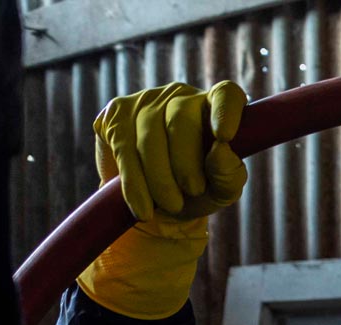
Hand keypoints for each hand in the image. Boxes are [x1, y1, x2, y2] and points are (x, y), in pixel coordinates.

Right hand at [76, 81, 248, 319]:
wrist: (151, 214)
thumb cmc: (195, 198)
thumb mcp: (219, 194)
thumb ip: (228, 175)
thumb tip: (225, 152)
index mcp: (211, 109)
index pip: (225, 93)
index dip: (225, 109)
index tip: (224, 136)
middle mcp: (177, 98)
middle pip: (181, 118)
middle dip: (183, 164)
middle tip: (185, 199)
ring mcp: (142, 104)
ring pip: (149, 133)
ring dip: (157, 176)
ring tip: (165, 207)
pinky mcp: (112, 118)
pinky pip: (121, 145)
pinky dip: (133, 181)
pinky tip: (141, 206)